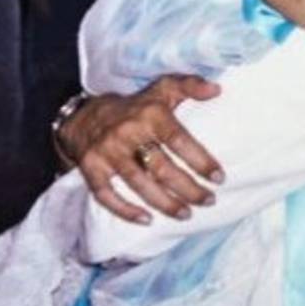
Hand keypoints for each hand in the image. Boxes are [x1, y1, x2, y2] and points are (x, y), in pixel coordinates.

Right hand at [60, 76, 223, 223]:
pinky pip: (106, 195)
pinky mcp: (90, 168)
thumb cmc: (138, 105)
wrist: (85, 114)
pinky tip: (147, 220)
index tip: (219, 178)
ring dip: (164, 203)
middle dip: (188, 188)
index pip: (179, 140)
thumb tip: (217, 89)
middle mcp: (128, 133)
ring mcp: (107, 152)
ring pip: (138, 184)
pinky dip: (125, 210)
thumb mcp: (163, 88)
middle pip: (161, 168)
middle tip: (209, 201)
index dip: (200, 160)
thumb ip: (191, 85)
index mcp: (151, 114)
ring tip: (186, 214)